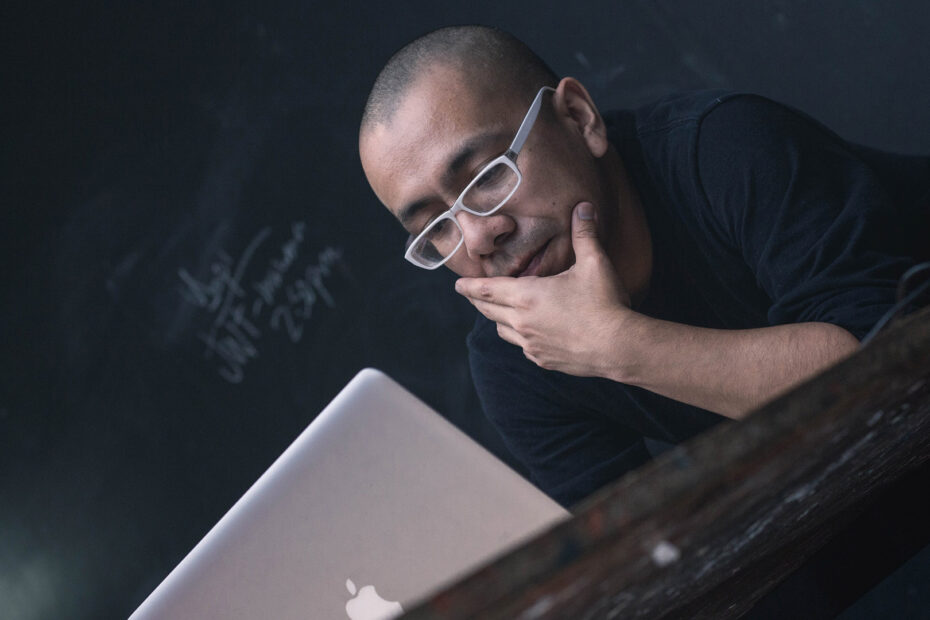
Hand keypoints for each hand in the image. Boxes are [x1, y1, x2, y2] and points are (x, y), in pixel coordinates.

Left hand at [455, 202, 631, 377]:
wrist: (619, 346)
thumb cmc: (605, 303)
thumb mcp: (595, 263)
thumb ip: (584, 233)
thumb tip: (584, 206)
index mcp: (527, 295)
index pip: (485, 290)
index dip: (468, 286)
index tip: (457, 284)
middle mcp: (522, 321)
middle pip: (487, 310)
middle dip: (476, 301)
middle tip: (470, 294)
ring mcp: (530, 344)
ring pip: (501, 330)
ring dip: (496, 319)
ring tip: (498, 311)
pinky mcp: (542, 360)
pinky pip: (521, 347)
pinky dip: (518, 337)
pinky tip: (527, 332)